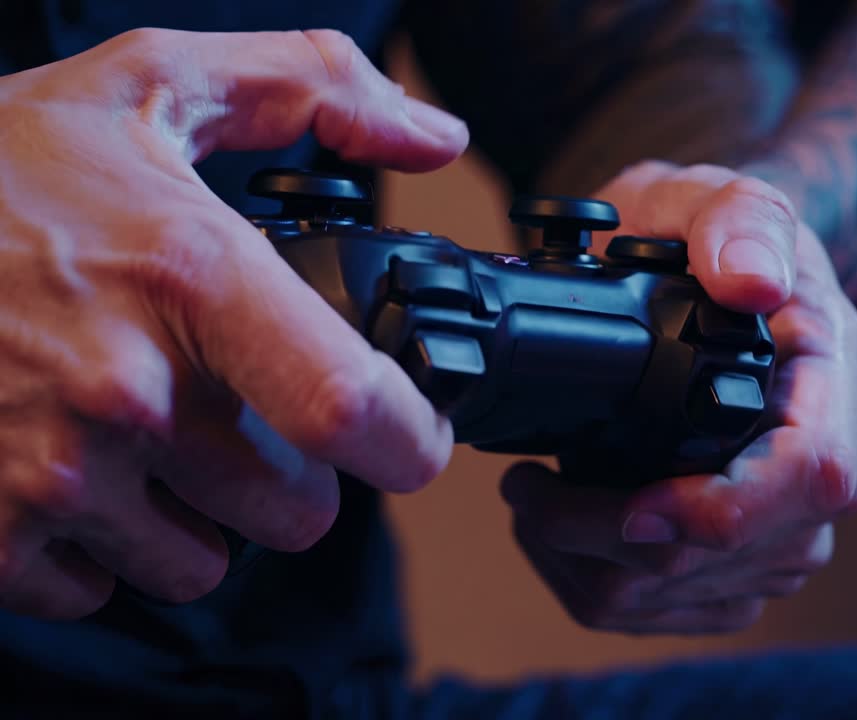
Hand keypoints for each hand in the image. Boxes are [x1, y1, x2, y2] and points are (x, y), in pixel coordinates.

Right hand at [0, 29, 466, 618]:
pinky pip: (102, 588)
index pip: (349, 408)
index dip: (407, 441)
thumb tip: (435, 139)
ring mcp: (53, 472)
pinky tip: (73, 466)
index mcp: (190, 277)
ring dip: (196, 514)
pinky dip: (102, 545)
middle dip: (289, 471)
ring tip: (147, 434)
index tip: (412, 438)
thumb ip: (314, 86)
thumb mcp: (153, 84)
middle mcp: (127, 389)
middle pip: (295, 510)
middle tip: (236, 408)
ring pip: (204, 562)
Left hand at [501, 162, 856, 633]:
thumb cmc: (713, 232)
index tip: (630, 507)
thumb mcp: (718, 194)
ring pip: (697, 596)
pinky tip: (566, 536)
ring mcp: (789, 516)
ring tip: (536, 507)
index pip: (813, 476)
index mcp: (833, 373)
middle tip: (530, 490)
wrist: (714, 267)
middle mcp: (825, 456)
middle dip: (615, 540)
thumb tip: (752, 282)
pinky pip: (678, 612)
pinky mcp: (746, 554)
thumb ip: (739, 221)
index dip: (724, 511)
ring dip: (596, 567)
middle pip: (742, 554)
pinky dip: (602, 584)